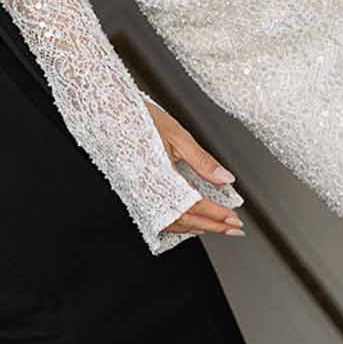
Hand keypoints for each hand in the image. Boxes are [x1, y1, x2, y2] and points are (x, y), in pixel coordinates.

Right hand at [146, 99, 245, 238]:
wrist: (108, 114)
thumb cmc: (138, 119)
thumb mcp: (177, 135)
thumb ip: (202, 161)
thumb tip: (225, 178)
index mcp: (160, 177)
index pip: (195, 205)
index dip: (217, 215)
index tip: (234, 220)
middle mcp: (148, 191)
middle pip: (186, 219)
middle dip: (213, 226)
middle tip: (233, 229)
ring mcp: (140, 195)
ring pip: (172, 222)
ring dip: (197, 228)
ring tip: (216, 229)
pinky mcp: (135, 194)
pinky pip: (159, 218)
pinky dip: (178, 224)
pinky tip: (188, 222)